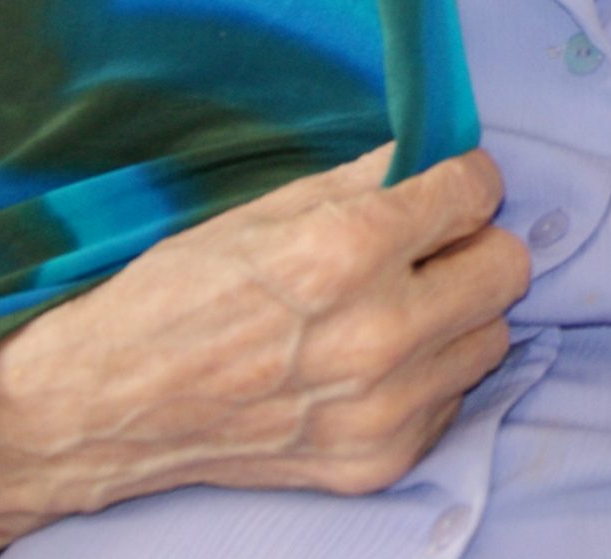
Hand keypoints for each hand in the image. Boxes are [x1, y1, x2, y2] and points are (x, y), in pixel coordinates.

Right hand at [0, 145, 528, 549]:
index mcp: (344, 253)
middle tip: (425, 249)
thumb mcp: (266, 210)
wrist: (102, 408)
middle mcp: (376, 336)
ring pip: (493, 335)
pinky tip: (368, 368)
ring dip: (455, 317)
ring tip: (391, 311)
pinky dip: (427, 378)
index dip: (460, 180)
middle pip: (508, 266)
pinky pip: (455, 398)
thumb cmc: (177, 294)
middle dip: (471, 247)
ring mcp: (382, 409)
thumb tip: (442, 151)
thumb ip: (368, 179)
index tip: (440, 186)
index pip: (477, 191)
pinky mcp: (379, 460)